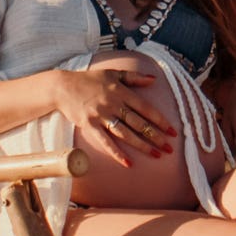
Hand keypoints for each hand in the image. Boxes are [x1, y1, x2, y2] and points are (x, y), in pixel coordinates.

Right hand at [47, 58, 169, 166]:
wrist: (62, 87)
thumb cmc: (89, 80)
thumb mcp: (113, 73)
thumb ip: (134, 77)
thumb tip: (154, 79)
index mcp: (122, 92)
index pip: (146, 108)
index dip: (161, 120)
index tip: (173, 131)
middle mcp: (114, 104)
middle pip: (139, 123)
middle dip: (156, 136)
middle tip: (169, 148)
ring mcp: (102, 116)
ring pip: (126, 133)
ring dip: (142, 145)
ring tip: (156, 155)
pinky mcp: (90, 126)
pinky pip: (105, 142)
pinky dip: (117, 153)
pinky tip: (128, 163)